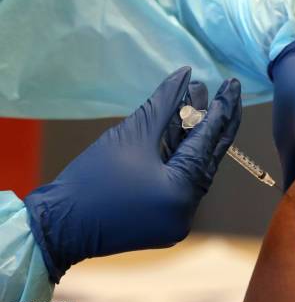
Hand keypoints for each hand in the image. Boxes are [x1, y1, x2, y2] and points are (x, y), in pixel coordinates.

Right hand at [24, 67, 241, 282]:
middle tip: (230, 91)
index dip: (219, 110)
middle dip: (217, 122)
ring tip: (201, 102)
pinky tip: (185, 130)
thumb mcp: (132, 134)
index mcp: (182, 192)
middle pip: (207, 157)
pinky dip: (182, 158)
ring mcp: (176, 221)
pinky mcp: (164, 223)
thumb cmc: (92, 178)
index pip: (208, 143)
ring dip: (197, 137)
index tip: (230, 86)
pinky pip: (180, 183)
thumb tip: (186, 75)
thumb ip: (165, 104)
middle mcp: (187, 211)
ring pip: (194, 170)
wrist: (56, 226)